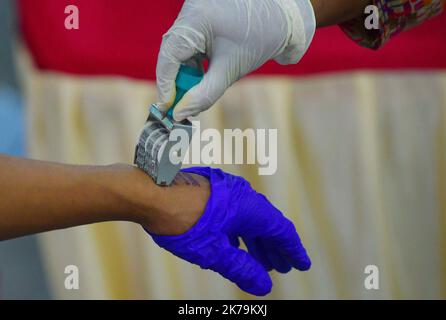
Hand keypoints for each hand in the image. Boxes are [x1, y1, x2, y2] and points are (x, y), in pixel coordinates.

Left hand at [146, 167, 310, 295]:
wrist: (149, 192)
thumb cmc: (181, 219)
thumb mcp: (213, 252)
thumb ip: (241, 269)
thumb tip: (265, 285)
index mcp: (249, 207)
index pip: (281, 230)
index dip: (293, 250)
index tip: (302, 264)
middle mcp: (242, 195)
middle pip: (267, 224)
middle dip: (275, 248)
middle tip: (282, 268)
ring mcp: (226, 191)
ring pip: (249, 219)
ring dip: (257, 241)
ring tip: (262, 261)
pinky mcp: (212, 191)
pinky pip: (235, 214)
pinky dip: (240, 233)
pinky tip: (235, 245)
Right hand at [156, 0, 315, 120]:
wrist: (286, 19)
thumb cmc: (261, 40)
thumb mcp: (230, 71)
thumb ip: (204, 95)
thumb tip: (180, 114)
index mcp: (196, 18)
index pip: (169, 54)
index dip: (166, 84)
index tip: (167, 107)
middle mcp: (191, 12)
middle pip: (172, 53)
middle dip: (176, 82)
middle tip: (180, 106)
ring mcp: (196, 13)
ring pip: (180, 50)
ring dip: (185, 74)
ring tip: (193, 95)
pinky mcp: (202, 18)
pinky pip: (190, 44)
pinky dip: (194, 64)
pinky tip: (202, 78)